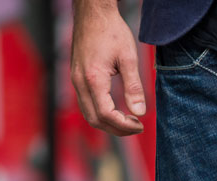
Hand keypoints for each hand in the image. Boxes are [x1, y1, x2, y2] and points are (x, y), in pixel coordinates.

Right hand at [70, 0, 144, 135]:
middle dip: (117, 129)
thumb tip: (140, 112)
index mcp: (93, 79)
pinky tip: (117, 110)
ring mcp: (76, 80)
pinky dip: (101, 113)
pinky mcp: (77, 77)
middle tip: (137, 127)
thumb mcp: (129, 59)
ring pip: (88, 114)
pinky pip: (86, 104)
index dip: (124, 125)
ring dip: (109, 123)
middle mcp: (79, 82)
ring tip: (129, 121)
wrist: (93, 14)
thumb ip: (134, 87)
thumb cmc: (112, 32)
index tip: (140, 125)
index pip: (106, 114)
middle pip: (95, 119)